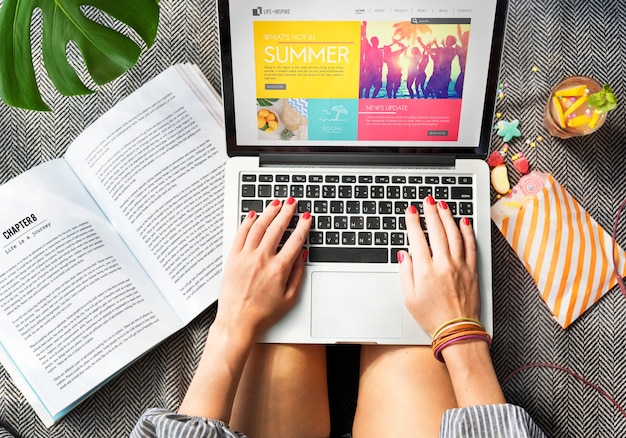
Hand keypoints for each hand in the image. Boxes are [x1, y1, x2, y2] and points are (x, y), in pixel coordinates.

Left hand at [215, 197, 311, 342]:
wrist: (237, 322)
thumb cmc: (263, 313)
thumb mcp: (290, 298)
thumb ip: (298, 274)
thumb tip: (302, 256)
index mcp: (279, 269)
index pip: (295, 240)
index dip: (303, 226)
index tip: (306, 217)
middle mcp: (262, 259)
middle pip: (277, 228)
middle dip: (286, 212)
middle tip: (291, 203)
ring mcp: (246, 257)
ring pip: (258, 227)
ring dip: (269, 212)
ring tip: (275, 203)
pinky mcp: (233, 258)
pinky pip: (241, 234)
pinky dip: (247, 222)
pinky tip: (253, 215)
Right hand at [397, 195, 479, 335]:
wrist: (457, 330)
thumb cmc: (432, 317)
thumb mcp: (409, 298)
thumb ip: (406, 273)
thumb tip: (404, 254)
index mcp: (425, 270)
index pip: (418, 238)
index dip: (413, 221)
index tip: (410, 210)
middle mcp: (443, 264)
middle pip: (437, 231)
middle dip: (431, 212)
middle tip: (428, 200)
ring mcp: (460, 266)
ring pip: (454, 234)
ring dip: (448, 217)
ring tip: (443, 205)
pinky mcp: (472, 270)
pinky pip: (470, 246)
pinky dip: (467, 232)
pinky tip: (464, 222)